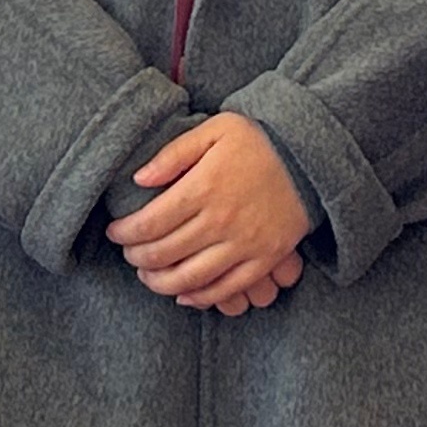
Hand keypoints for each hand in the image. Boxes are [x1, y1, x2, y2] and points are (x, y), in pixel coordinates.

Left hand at [105, 113, 312, 306]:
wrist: (311, 157)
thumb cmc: (259, 139)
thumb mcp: (215, 130)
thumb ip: (174, 153)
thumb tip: (139, 179)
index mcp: (204, 187)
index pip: (149, 223)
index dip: (124, 233)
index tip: (114, 232)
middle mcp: (221, 220)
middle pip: (164, 254)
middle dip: (136, 258)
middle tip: (128, 253)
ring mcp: (244, 244)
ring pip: (189, 278)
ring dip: (159, 283)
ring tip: (147, 275)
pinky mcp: (264, 259)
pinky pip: (225, 289)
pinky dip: (198, 297)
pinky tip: (182, 293)